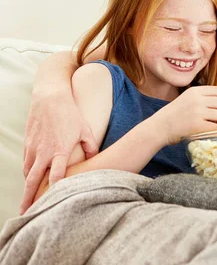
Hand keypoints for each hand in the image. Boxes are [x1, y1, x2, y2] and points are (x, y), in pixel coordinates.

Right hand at [21, 91, 97, 213]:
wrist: (50, 97)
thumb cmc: (71, 114)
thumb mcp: (85, 130)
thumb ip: (91, 147)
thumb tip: (94, 160)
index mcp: (59, 150)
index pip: (56, 175)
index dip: (55, 190)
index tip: (54, 203)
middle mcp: (44, 152)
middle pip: (34, 180)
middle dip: (30, 198)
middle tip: (26, 214)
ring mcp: (33, 148)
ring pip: (28, 173)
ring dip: (27, 189)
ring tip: (27, 203)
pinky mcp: (28, 144)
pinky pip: (26, 163)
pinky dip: (27, 175)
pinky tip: (29, 183)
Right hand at [155, 86, 216, 145]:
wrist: (158, 127)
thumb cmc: (173, 116)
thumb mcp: (186, 99)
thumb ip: (201, 98)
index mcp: (194, 91)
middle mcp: (197, 99)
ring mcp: (197, 112)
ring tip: (216, 125)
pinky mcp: (196, 125)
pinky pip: (215, 128)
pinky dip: (216, 131)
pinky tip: (210, 132)